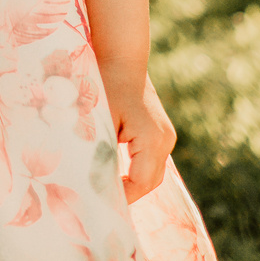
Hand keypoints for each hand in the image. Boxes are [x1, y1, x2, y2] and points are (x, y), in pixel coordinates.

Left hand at [104, 66, 177, 204]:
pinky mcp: (161, 132)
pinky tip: (115, 173)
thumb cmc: (106, 85)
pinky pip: (151, 160)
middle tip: (103, 202)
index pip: (140, 182)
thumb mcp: (99, 120)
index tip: (100, 201)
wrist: (122, 58)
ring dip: (132, 183)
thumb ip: (100, 152)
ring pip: (152, 172)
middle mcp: (165, 140)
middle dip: (128, 194)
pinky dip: (136, 170)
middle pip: (150, 181)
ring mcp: (166, 136)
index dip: (121, 196)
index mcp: (152, 139)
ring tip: (107, 191)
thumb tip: (93, 183)